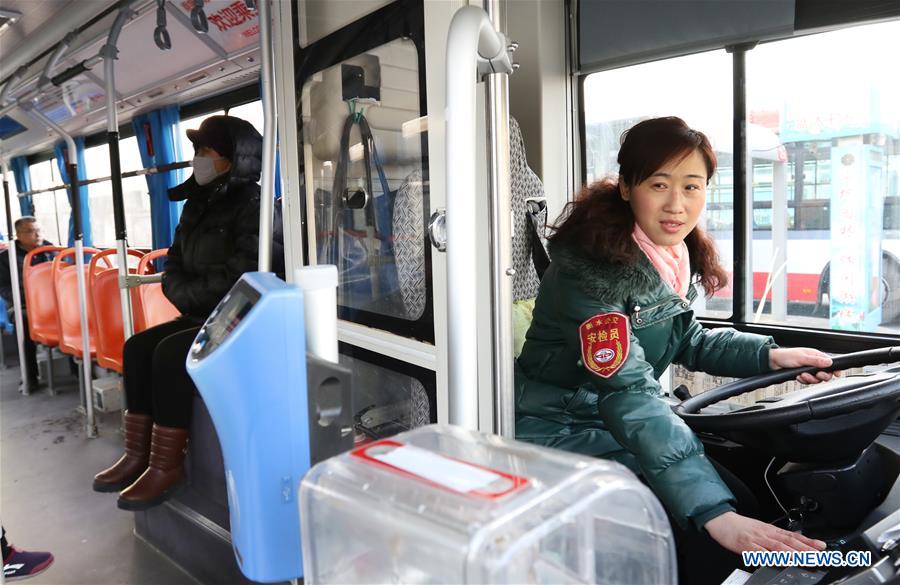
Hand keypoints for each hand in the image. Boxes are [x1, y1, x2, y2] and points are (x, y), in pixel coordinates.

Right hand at [705, 511, 825, 554]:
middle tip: (819, 556)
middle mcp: (766, 533)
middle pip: (789, 542)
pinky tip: (778, 561)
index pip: (793, 536)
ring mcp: (756, 539)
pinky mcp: (746, 545)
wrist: (720, 520)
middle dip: (806, 550)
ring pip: (778, 547)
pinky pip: (760, 553)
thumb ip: (775, 536)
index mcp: (770, 530)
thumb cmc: (740, 526)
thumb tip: (792, 543)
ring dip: (793, 553)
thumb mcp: (760, 528)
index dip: (808, 541)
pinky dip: (770, 557)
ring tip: (805, 559)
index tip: (822, 546)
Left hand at [769, 347, 840, 383]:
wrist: (773, 362)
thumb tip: (829, 362)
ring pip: (816, 379)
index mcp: (815, 355)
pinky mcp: (802, 375)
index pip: (830, 363)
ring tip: (802, 375)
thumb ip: (816, 361)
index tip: (837, 374)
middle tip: (816, 375)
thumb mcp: (802, 358)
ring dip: (810, 378)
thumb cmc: (786, 356)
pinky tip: (798, 376)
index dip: (835, 369)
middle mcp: (813, 363)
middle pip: (825, 373)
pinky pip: (808, 381)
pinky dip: (803, 380)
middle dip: (820, 376)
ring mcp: (808, 369)